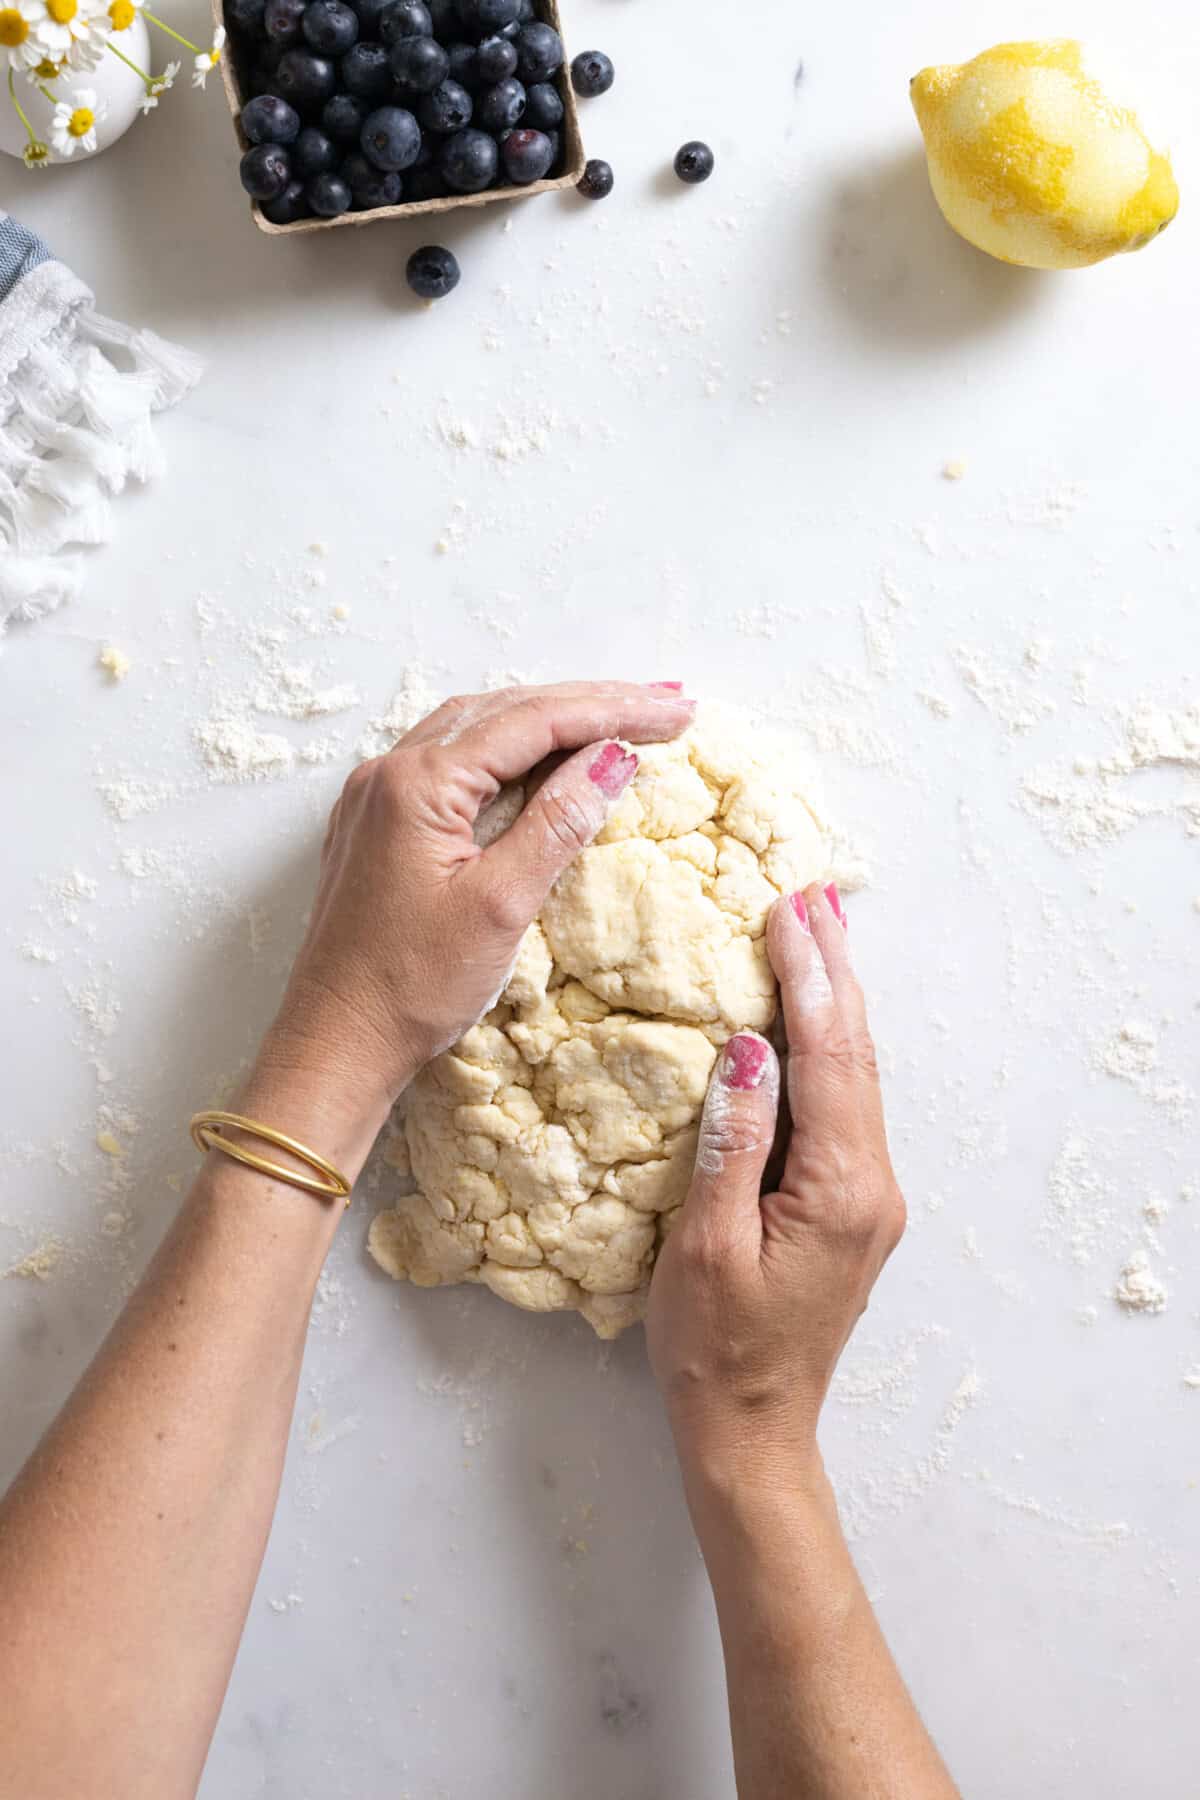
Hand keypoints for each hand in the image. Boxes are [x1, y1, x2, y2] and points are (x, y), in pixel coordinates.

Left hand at [250, 681, 694, 1160]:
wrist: (335, 1042)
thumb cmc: (411, 986)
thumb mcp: (500, 905)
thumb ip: (557, 823)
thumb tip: (613, 758)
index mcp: (418, 784)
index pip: (533, 720)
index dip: (612, 710)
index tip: (675, 713)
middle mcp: (390, 773)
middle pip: (506, 710)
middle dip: (590, 702)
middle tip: (665, 704)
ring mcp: (379, 796)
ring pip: (478, 728)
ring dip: (550, 717)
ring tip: (620, 716)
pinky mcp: (380, 824)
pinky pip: (453, 759)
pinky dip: (510, 749)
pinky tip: (546, 755)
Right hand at [647, 882, 904, 1510]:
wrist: (752, 1430)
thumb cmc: (716, 1350)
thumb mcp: (707, 1247)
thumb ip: (733, 1143)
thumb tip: (751, 1048)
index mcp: (842, 1189)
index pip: (828, 1057)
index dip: (810, 977)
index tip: (790, 909)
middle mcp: (872, 1184)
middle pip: (855, 1054)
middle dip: (835, 969)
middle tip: (816, 894)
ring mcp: (868, 1195)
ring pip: (854, 1075)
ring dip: (836, 1000)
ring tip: (820, 931)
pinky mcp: (850, 1206)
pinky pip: (843, 1104)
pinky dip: (828, 1046)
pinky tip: (812, 1019)